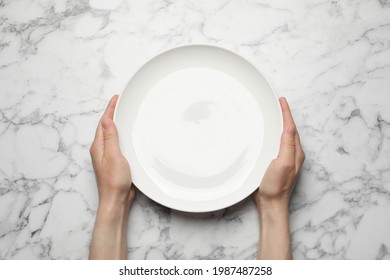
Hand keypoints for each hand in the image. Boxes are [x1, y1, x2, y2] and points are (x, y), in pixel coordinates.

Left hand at [89, 94, 134, 259]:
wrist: (116, 200)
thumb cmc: (114, 181)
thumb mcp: (113, 156)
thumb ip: (111, 138)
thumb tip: (107, 120)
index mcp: (99, 146)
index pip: (104, 122)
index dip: (110, 109)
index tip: (116, 98)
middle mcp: (102, 149)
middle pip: (107, 127)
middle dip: (113, 113)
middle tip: (121, 103)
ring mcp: (109, 156)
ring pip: (112, 135)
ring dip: (118, 124)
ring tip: (125, 114)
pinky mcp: (116, 162)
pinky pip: (118, 143)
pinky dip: (123, 135)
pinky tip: (130, 136)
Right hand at [253, 97, 304, 259]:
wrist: (271, 204)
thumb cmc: (277, 186)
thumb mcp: (284, 163)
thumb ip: (288, 145)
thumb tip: (289, 126)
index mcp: (295, 152)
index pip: (291, 127)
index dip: (286, 112)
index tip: (281, 100)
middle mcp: (291, 154)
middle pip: (288, 129)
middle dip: (284, 115)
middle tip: (277, 103)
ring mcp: (283, 159)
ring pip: (281, 136)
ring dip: (278, 124)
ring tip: (272, 113)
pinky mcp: (274, 163)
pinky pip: (274, 144)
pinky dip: (271, 135)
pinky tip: (265, 134)